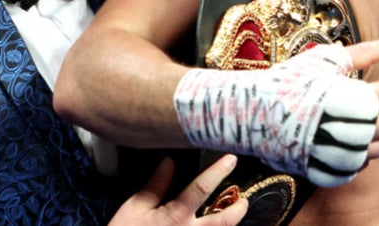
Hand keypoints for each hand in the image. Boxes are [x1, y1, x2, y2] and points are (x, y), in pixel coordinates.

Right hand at [109, 155, 247, 225]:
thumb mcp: (134, 208)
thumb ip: (155, 185)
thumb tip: (169, 162)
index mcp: (176, 216)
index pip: (202, 188)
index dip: (219, 171)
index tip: (231, 158)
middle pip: (224, 221)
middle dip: (238, 209)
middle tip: (244, 199)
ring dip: (230, 223)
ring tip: (235, 213)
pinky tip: (215, 225)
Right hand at [174, 35, 378, 188]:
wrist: (253, 113)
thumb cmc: (290, 81)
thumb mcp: (326, 60)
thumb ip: (364, 51)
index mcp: (356, 100)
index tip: (376, 85)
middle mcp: (353, 132)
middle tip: (369, 101)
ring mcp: (341, 156)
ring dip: (376, 133)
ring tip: (357, 119)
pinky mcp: (329, 171)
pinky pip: (359, 166)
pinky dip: (358, 152)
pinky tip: (343, 136)